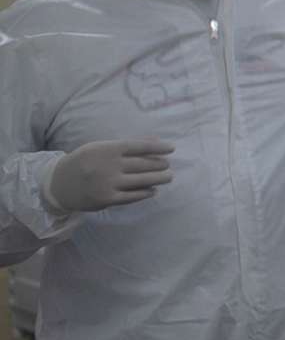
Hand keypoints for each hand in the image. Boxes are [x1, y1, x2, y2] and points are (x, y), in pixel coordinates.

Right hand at [45, 139, 175, 212]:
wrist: (58, 184)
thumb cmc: (84, 162)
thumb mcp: (100, 148)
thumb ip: (127, 145)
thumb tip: (155, 140)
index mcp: (107, 149)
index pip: (139, 146)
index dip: (157, 147)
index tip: (172, 148)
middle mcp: (109, 165)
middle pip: (143, 164)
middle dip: (159, 164)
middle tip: (168, 165)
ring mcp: (108, 183)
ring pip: (141, 180)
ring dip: (158, 179)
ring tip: (168, 177)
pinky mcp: (107, 199)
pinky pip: (132, 196)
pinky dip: (145, 193)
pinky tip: (153, 191)